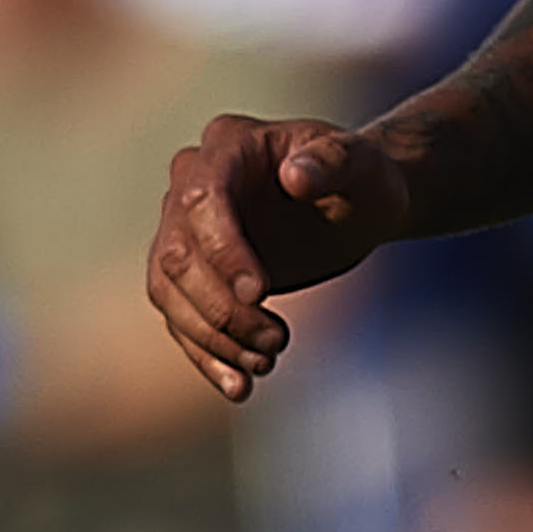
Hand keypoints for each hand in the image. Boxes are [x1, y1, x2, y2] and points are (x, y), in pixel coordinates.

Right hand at [148, 113, 410, 401]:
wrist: (356, 205)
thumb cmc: (363, 177)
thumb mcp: (363, 165)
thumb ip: (334, 161)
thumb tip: (295, 176)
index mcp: (229, 145)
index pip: (202, 200)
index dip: (223, 249)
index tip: (260, 293)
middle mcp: (192, 183)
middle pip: (176, 253)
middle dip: (221, 307)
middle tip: (277, 340)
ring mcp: (186, 229)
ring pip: (169, 292)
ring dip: (213, 337)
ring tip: (266, 364)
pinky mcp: (192, 274)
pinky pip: (180, 318)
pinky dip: (206, 355)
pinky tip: (240, 386)